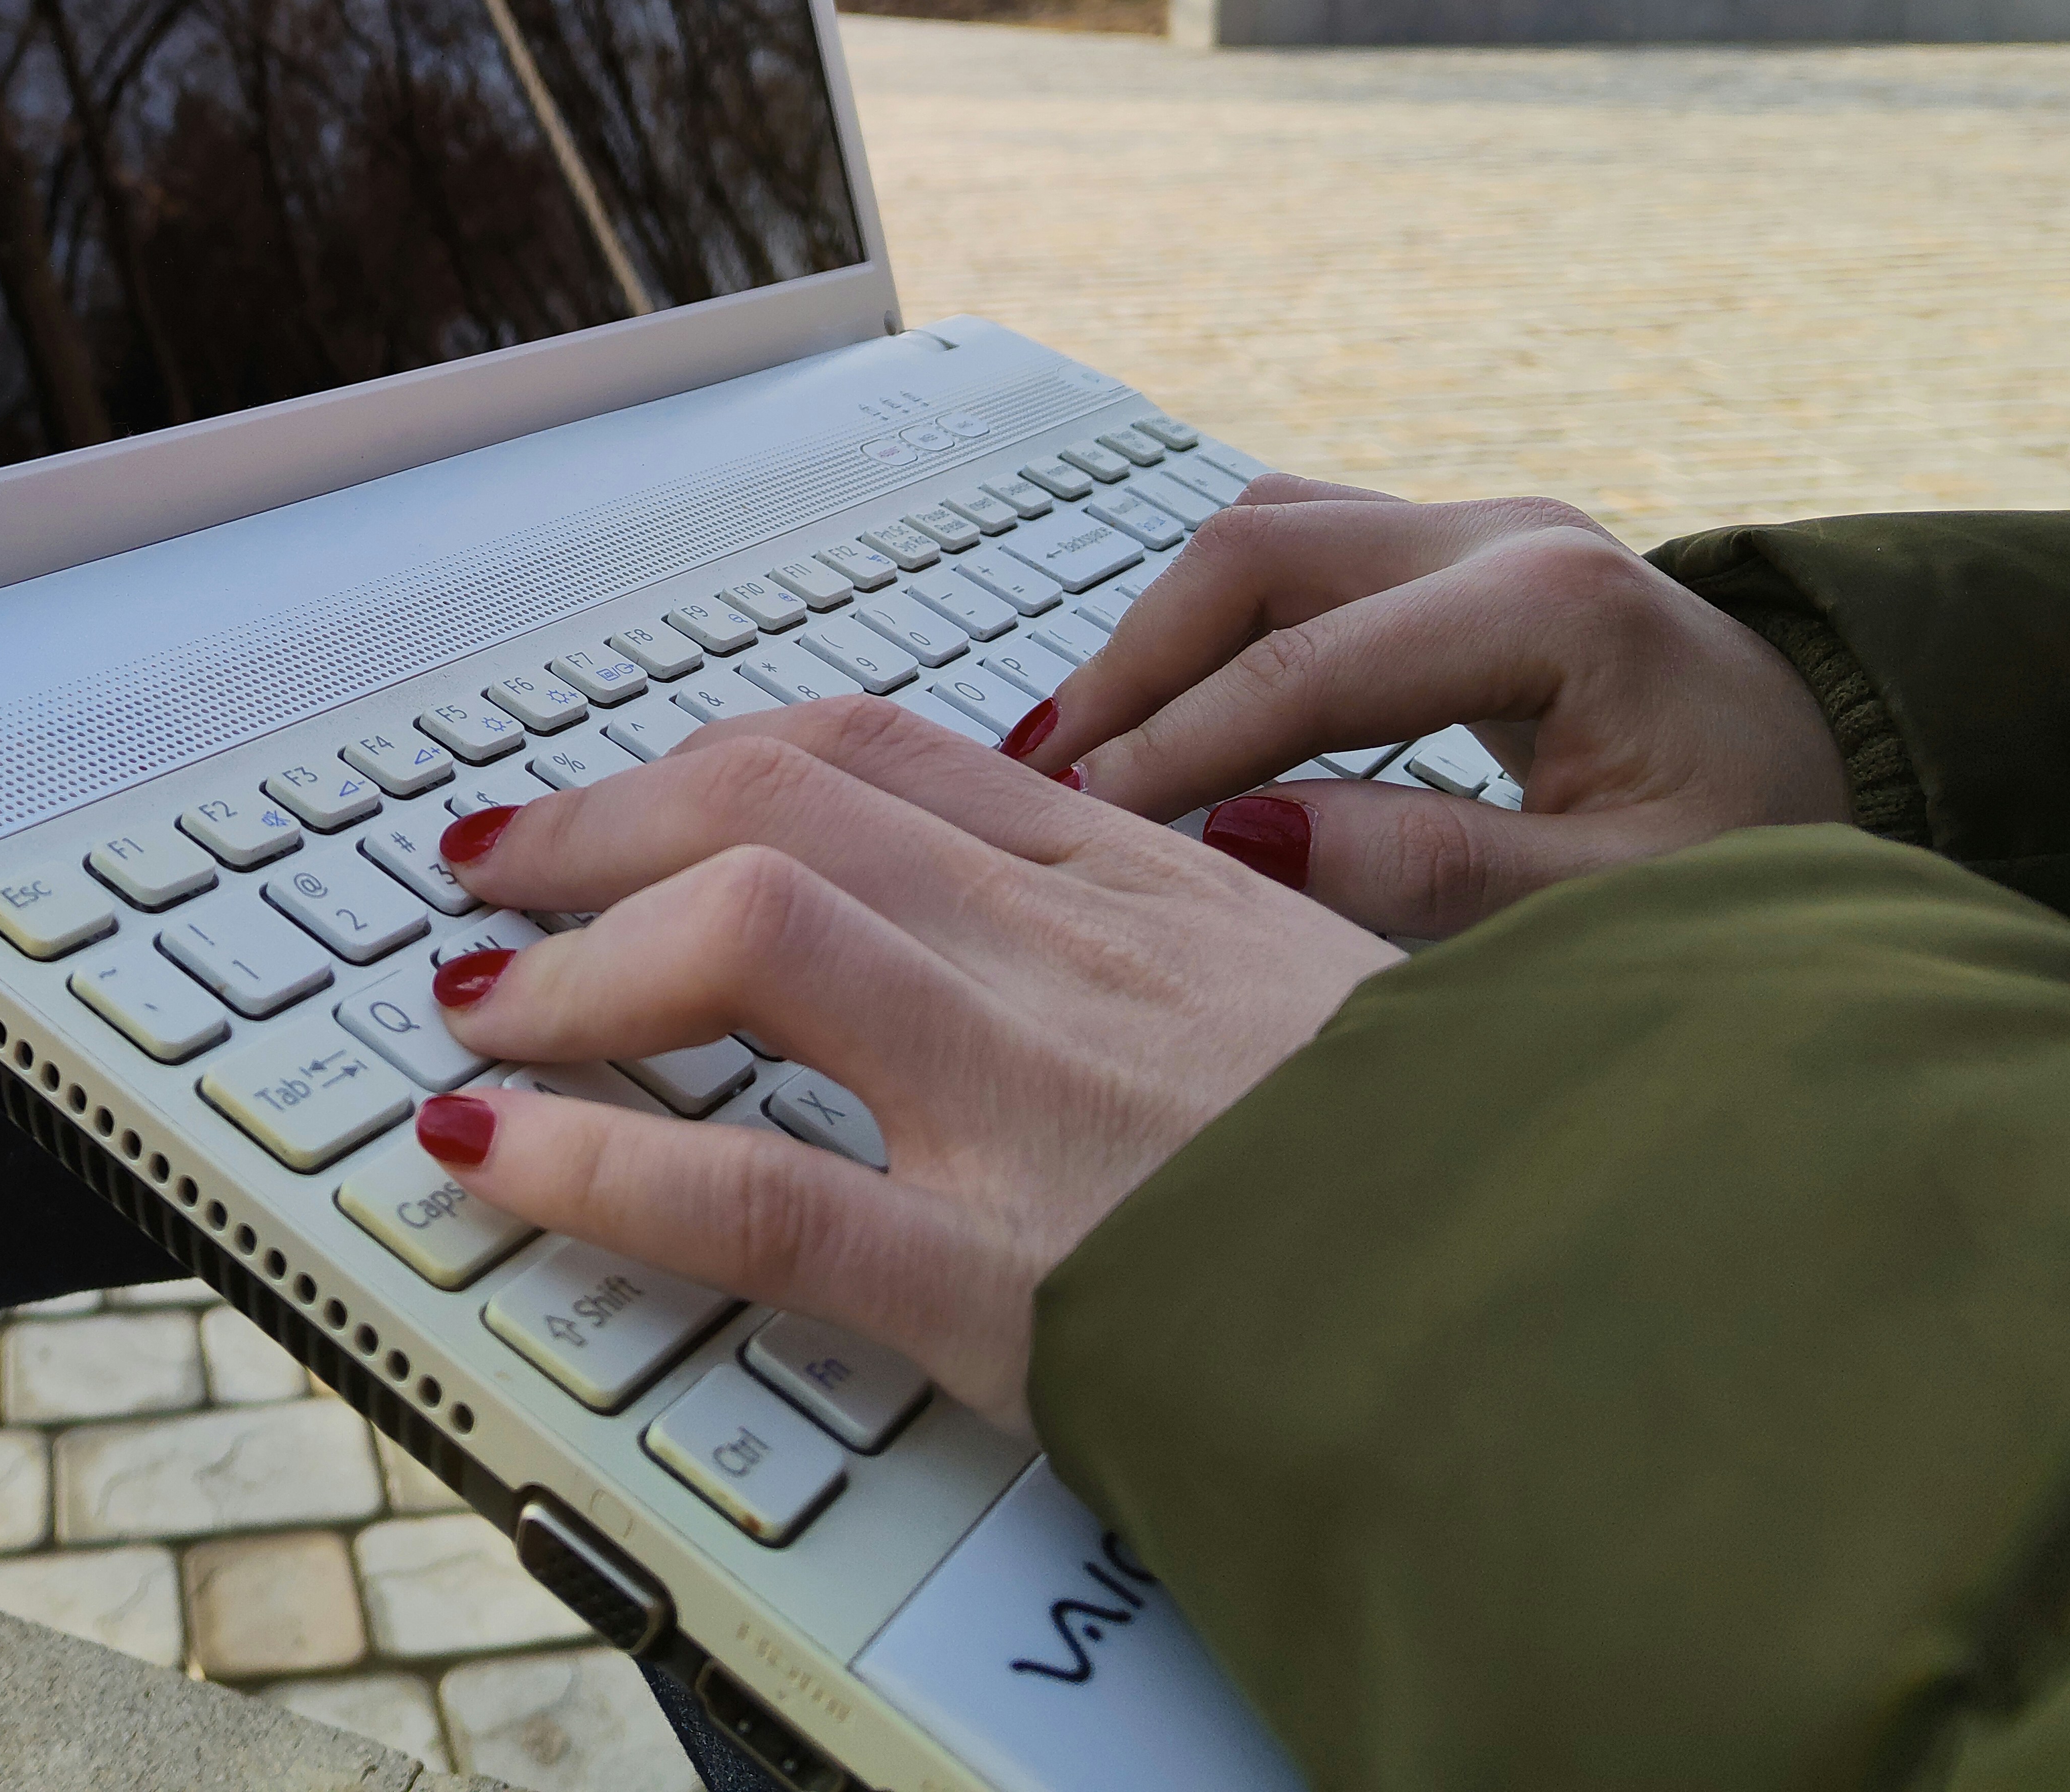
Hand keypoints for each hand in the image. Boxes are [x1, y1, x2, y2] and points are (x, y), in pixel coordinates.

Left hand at [425, 696, 1397, 1429]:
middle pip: (782, 802)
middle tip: (492, 866)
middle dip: (603, 822)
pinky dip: (593, 1166)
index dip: (727, 759)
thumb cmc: (1475, 1168)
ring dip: (573, 963)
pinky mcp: (1009, 1280)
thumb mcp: (1340, 1001)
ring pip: (747, 929)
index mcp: (1156, 892)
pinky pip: (749, 1189)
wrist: (1595, 1313)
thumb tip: (1121, 893)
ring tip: (474, 1007)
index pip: (889, 756)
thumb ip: (1202, 944)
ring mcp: (1036, 1105)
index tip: (637, 787)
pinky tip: (496, 1166)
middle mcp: (1076, 959)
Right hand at [1018, 477, 1850, 934]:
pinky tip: (1168, 710)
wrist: (1840, 782)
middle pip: (1257, 555)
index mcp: (1555, 605)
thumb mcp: (1620, 899)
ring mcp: (1480, 524)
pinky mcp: (1457, 548)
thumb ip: (1436, 870)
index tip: (1080, 826)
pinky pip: (1299, 553)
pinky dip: (1215, 624)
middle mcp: (1508, 531)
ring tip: (1086, 749)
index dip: (1179, 750)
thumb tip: (1240, 844)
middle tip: (1050, 780)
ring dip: (1163, 635)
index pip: (1306, 671)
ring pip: (1263, 535)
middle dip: (1137, 666)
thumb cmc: (1757, 851)